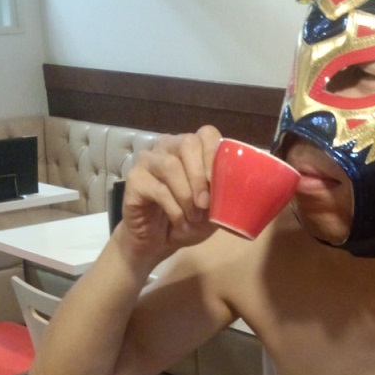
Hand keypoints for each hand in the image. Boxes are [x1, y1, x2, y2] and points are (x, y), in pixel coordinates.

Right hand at [115, 125, 221, 262]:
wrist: (158, 241)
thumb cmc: (190, 219)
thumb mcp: (215, 208)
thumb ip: (226, 193)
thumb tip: (240, 187)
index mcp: (193, 148)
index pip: (207, 133)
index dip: (214, 154)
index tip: (218, 182)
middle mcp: (169, 146)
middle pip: (188, 143)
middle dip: (200, 175)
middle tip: (205, 204)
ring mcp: (149, 160)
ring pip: (171, 165)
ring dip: (187, 195)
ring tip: (193, 216)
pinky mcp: (134, 179)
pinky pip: (157, 188)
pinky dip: (174, 208)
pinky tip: (180, 221)